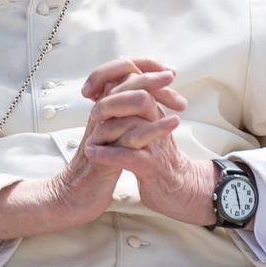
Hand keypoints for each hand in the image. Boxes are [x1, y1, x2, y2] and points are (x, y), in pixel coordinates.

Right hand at [0, 58, 192, 241]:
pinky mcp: (105, 153)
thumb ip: (126, 115)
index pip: (120, 72)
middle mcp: (101, 115)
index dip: (144, 67)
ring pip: (127, 103)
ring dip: (156, 97)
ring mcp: (101, 132)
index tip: (168, 72)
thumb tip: (146, 95)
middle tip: (172, 74)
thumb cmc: (100, 165)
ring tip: (180, 101)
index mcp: (104, 108)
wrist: (76, 196)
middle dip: (151, 75)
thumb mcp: (114, 134)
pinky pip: (130, 135)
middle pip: (123, 80)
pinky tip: (173, 124)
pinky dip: (155, 128)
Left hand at [81, 58, 217, 225]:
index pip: (137, 80)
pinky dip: (108, 154)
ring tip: (91, 134)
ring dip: (108, 128)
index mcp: (154, 110)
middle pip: (139, 96)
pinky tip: (93, 153)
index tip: (89, 90)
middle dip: (112, 101)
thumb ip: (132, 106)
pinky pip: (129, 155)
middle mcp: (158, 122)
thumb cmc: (155, 156)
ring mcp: (156, 143)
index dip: (111, 79)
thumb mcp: (147, 125)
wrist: (177, 187)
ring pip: (134, 125)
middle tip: (94, 113)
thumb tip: (109, 85)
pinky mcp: (152, 166)